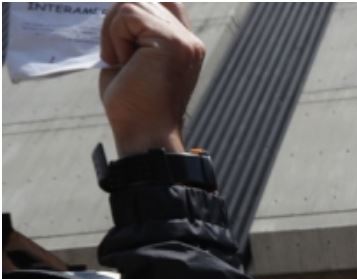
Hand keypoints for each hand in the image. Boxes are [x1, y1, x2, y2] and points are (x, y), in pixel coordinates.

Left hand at [99, 3, 204, 156]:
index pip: (162, 3)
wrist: (144, 135)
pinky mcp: (172, 42)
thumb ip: (131, 32)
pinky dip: (115, 38)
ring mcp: (184, 41)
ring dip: (114, 33)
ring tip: (124, 63)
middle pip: (141, 1)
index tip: (124, 44)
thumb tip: (118, 6)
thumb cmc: (133, 106)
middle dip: (117, 25)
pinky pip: (128, 16)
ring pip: (131, 5)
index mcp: (185, 46)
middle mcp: (190, 41)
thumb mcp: (130, 60)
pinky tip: (125, 63)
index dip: (134, 14)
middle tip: (119, 60)